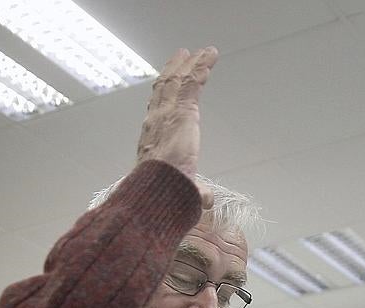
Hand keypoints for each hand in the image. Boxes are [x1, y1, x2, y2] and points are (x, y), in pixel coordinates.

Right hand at [136, 47, 218, 207]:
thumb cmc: (164, 193)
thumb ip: (194, 190)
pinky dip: (202, 67)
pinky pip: (192, 83)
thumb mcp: (182, 188)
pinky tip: (211, 55)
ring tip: (203, 51)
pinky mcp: (183, 112)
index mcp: (154, 136)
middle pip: (166, 86)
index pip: (159, 106)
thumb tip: (206, 199)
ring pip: (179, 80)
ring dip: (191, 63)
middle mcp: (157, 120)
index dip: (165, 90)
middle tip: (184, 55)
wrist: (160, 190)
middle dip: (175, 69)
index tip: (171, 78)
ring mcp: (168, 113)